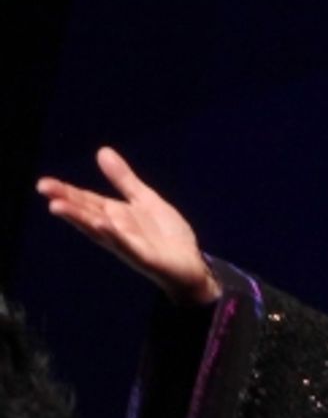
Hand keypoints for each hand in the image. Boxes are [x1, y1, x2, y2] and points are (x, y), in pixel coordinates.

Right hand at [37, 147, 219, 304]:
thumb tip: (102, 151)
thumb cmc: (167, 236)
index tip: (44, 184)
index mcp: (115, 216)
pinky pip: (126, 245)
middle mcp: (117, 231)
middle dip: (66, 202)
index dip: (66, 192)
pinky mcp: (145, 258)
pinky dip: (114, 235)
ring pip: (100, 231)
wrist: (193, 265)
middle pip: (87, 214)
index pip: (86, 201)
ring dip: (81, 219)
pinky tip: (101, 224)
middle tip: (43, 189)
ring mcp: (129, 245)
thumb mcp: (145, 200)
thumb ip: (124, 179)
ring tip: (59, 206)